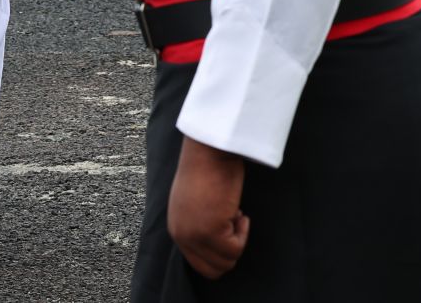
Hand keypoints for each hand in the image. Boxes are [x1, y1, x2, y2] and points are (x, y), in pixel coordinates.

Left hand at [168, 137, 249, 279]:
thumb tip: (217, 242)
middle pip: (212, 270)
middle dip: (230, 251)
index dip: (220, 252)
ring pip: (226, 262)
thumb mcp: (195, 204)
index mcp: (177, 229)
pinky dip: (243, 232)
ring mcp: (194, 235)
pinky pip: (235, 249)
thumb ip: (198, 225)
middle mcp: (181, 235)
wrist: (209, 150)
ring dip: (237, 240)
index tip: (226, 227)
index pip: (199, 265)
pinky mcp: (210, 230)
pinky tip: (238, 211)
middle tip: (232, 222)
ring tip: (232, 213)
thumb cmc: (207, 169)